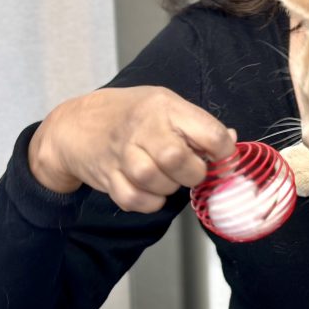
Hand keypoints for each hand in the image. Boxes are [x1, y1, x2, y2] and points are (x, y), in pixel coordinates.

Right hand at [28, 86, 236, 212]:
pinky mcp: (107, 176)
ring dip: (169, 188)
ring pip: (153, 180)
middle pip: (176, 158)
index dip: (224, 153)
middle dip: (193, 173)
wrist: (77, 123)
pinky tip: (151, 192)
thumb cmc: (132, 114)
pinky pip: (133, 200)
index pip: (208, 132)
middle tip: (192, 172)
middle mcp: (143, 127)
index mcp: (166, 107)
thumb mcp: (168, 105)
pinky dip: (149, 203)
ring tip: (169, 179)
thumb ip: (199, 125)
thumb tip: (231, 143)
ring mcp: (121, 152)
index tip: (223, 159)